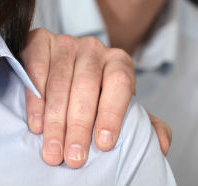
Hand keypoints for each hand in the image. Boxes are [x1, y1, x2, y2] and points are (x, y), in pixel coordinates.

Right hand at [23, 28, 172, 167]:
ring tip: (53, 151)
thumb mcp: (121, 108)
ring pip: (60, 81)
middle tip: (74, 157)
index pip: (120, 82)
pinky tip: (36, 124)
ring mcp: (65, 42)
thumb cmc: (96, 97)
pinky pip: (37, 67)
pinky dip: (36, 98)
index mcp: (119, 61)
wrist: (63, 70)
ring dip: (55, 120)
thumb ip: (144, 123)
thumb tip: (161, 144)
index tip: (104, 144)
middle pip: (87, 84)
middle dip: (79, 125)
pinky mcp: (40, 40)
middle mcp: (93, 48)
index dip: (112, 113)